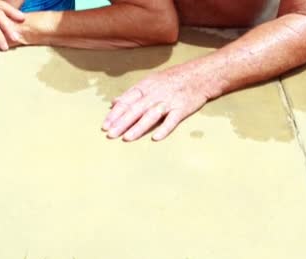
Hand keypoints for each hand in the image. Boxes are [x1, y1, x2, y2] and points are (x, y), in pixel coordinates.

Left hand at [102, 64, 217, 141]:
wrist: (200, 75)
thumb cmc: (173, 79)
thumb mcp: (150, 82)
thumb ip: (132, 94)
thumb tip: (114, 102)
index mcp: (146, 87)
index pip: (127, 101)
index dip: (115, 114)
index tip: (105, 125)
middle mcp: (155, 94)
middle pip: (136, 109)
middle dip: (121, 123)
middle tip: (110, 135)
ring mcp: (169, 101)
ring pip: (151, 115)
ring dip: (138, 127)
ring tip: (126, 138)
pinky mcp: (182, 109)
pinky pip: (172, 120)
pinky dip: (164, 128)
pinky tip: (155, 137)